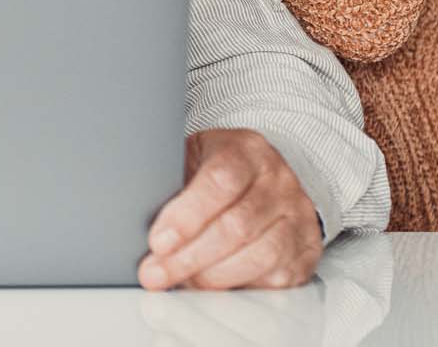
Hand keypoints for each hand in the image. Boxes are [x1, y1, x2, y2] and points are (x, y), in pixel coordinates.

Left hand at [139, 129, 323, 290]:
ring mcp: (297, 217)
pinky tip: (212, 284)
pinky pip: (277, 277)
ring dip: (212, 276)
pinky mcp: (306, 249)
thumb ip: (171, 179)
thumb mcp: (194, 156)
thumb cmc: (220, 166)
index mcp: (247, 150)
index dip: (187, 215)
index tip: (158, 241)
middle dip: (189, 256)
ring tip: (179, 281)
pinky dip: (240, 286)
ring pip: (260, 256)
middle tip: (155, 272)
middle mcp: (278, 183)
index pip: (220, 181)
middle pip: (237, 226)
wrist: (269, 175)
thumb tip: (131, 211)